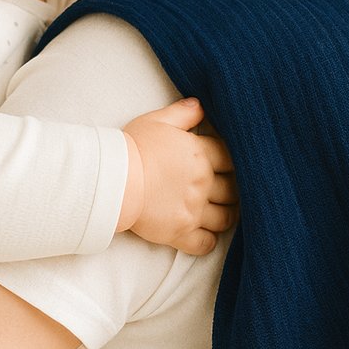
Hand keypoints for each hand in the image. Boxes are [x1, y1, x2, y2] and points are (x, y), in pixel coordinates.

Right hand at [119, 98, 236, 255]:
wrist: (114, 179)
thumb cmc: (132, 147)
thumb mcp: (157, 120)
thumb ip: (183, 112)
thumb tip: (201, 105)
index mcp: (200, 154)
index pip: (230, 158)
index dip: (232, 162)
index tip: (229, 165)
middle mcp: (203, 183)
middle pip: (233, 189)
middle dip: (234, 190)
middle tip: (231, 191)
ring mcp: (194, 209)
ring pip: (224, 217)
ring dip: (227, 215)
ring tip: (223, 212)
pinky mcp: (181, 232)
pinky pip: (206, 243)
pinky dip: (209, 241)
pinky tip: (206, 235)